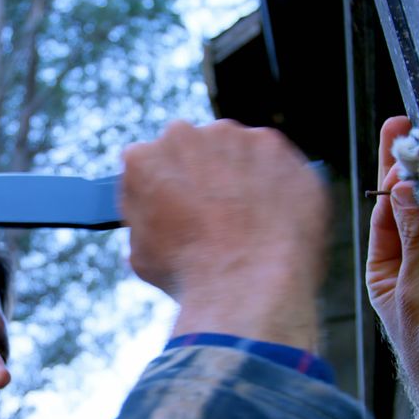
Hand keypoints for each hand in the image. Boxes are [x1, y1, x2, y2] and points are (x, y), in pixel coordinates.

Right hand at [120, 119, 329, 349]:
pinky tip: (276, 214)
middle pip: (193, 148)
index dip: (166, 189)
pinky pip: (273, 160)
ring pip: (236, 150)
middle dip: (203, 174)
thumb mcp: (142, 256)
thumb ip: (145, 221)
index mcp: (143, 159)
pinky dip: (276, 181)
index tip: (180, 207)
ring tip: (251, 219)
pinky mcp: (274, 145)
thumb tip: (156, 220)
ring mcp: (231, 137)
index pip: (150, 164)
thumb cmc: (189, 276)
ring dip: (240, 174)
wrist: (244, 283)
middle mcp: (183, 136)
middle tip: (217, 214)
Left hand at [366, 116, 418, 414]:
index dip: (391, 171)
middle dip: (405, 166)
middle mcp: (405, 265)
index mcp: (385, 270)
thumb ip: (413, 241)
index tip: (396, 131)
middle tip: (405, 122)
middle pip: (403, 207)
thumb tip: (402, 190)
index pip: (386, 211)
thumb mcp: (414, 292)